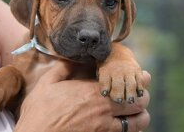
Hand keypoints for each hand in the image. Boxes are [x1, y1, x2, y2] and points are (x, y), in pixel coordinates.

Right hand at [15, 65, 150, 131]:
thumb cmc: (39, 111)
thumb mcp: (47, 84)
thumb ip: (63, 68)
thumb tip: (74, 58)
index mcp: (92, 92)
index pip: (126, 83)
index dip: (140, 80)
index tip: (144, 76)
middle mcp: (103, 110)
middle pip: (138, 103)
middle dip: (143, 97)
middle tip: (140, 94)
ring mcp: (104, 129)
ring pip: (137, 123)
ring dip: (140, 116)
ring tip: (137, 112)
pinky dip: (131, 131)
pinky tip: (126, 126)